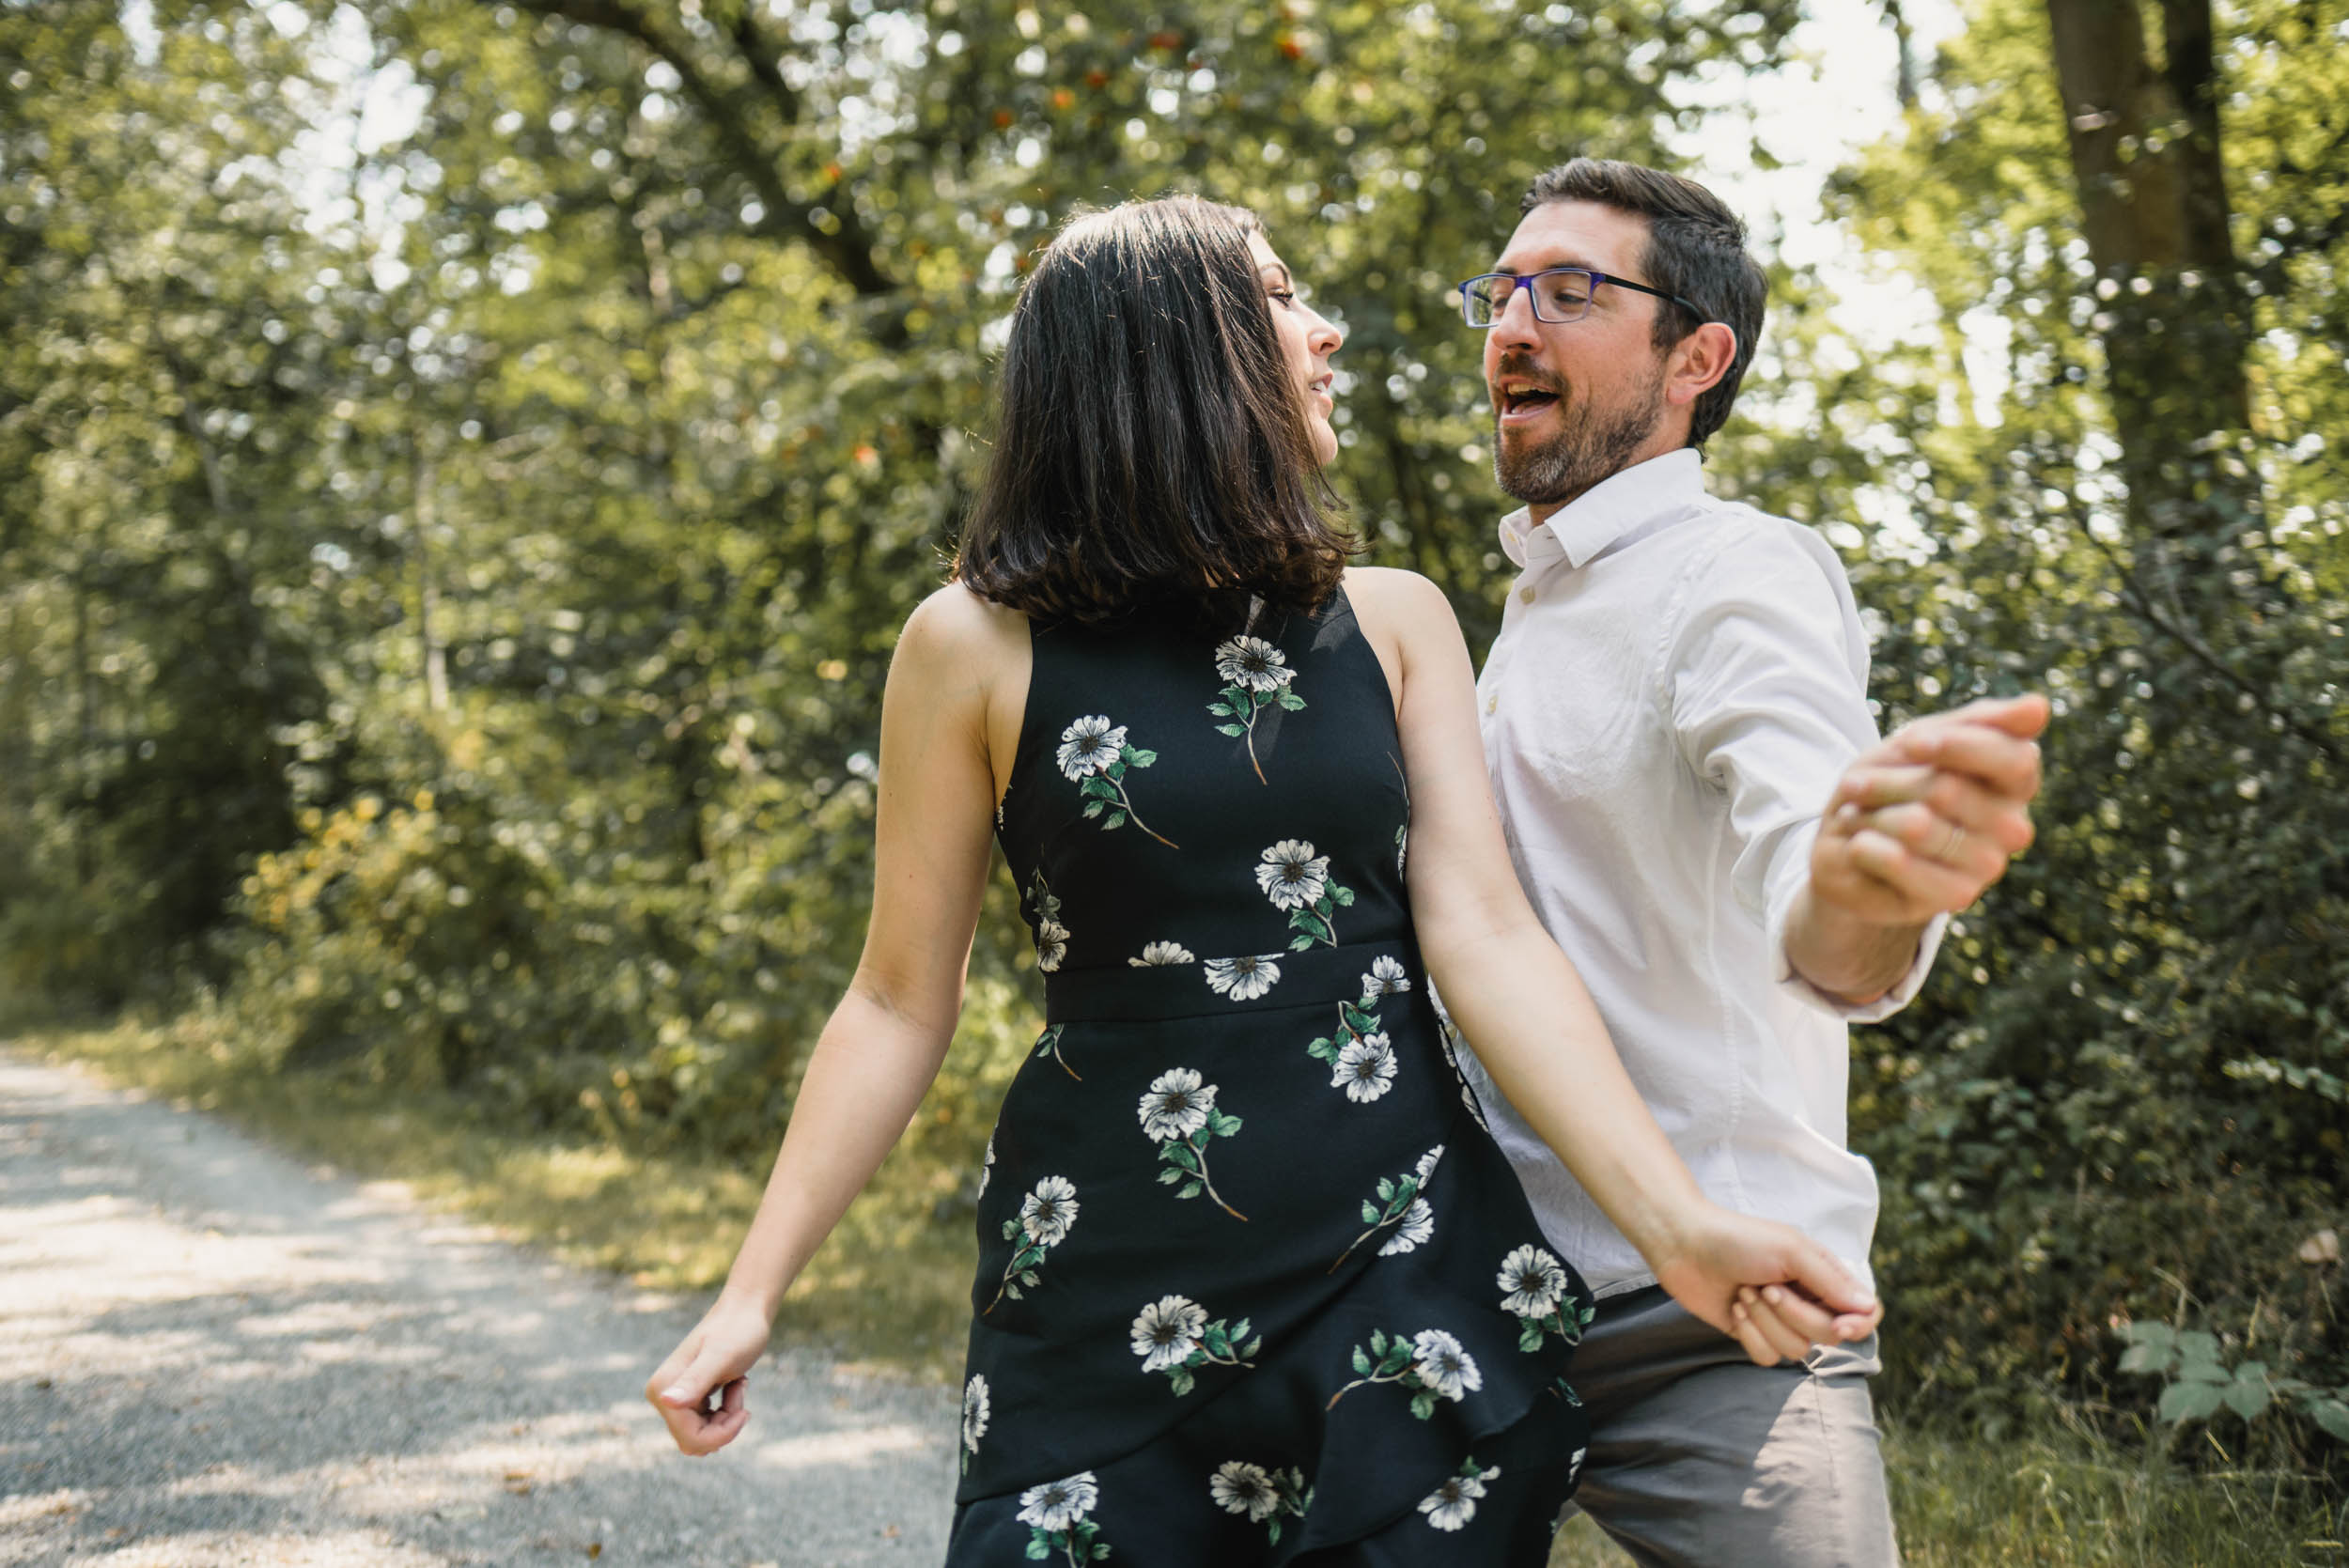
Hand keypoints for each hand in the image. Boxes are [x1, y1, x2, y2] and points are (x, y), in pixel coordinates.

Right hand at [645, 1292, 772, 1455]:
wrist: (746, 1310)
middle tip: (739, 1391)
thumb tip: (667, 1401)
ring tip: (737, 1384)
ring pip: (702, 1434)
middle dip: (724, 1425)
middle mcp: (662, 1395)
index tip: (745, 1411)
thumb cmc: (738, 1330)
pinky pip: (707, 1423)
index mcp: (662, 1389)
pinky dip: (727, 1410)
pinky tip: (734, 1383)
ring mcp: (675, 1397)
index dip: (722, 1434)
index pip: (691, 1439)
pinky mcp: (690, 1396)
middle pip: (694, 1441)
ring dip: (727, 1416)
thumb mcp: (721, 1356)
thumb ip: (695, 1380)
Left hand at [1648, 1203, 1879, 1366]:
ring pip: (1796, 1349)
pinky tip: (1734, 1309)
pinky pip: (1767, 1357)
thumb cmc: (1738, 1239)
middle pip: (1829, 1335)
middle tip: (1767, 1287)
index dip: (1858, 1326)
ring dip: (1766, 1321)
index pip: (1864, 1313)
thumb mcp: (1790, 1251)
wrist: (1684, 1244)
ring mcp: (1780, 1320)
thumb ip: (1830, 1281)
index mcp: (1823, 1275)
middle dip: (1795, 1315)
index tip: (1840, 1325)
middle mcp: (1807, 1300)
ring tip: (1745, 1292)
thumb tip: (1869, 1309)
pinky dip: (1750, 1334)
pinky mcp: (1754, 1334)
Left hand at [1812, 693, 2048, 925]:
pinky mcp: (1953, 898)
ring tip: (1858, 815)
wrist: (1851, 845)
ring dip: (1869, 813)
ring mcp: (1988, 866)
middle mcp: (2013, 828)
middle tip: (1857, 784)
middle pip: (1947, 789)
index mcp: (2015, 782)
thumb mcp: (1928, 738)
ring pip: (1917, 825)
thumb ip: (1982, 722)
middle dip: (1888, 781)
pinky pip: (1897, 861)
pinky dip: (1862, 846)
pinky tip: (1859, 846)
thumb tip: (2039, 706)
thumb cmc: (1896, 782)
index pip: (2010, 757)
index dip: (1954, 745)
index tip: (1909, 743)